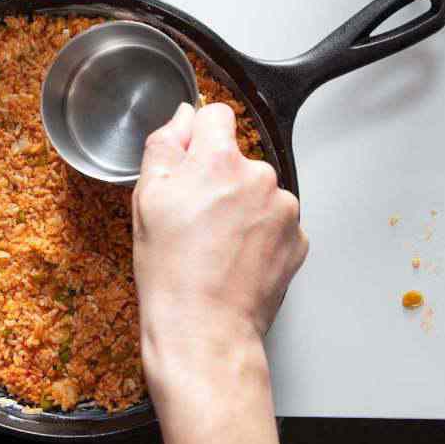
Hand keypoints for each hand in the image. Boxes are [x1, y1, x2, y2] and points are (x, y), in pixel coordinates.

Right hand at [132, 102, 307, 443]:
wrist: (204, 328)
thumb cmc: (170, 268)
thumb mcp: (146, 197)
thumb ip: (165, 145)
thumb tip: (183, 118)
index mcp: (219, 159)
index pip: (216, 115)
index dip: (197, 136)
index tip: (188, 161)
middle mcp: (260, 177)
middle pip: (236, 158)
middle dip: (217, 177)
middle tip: (192, 216)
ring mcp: (284, 210)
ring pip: (256, 191)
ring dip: (240, 206)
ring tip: (214, 243)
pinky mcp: (298, 241)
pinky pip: (274, 221)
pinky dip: (258, 233)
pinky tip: (234, 257)